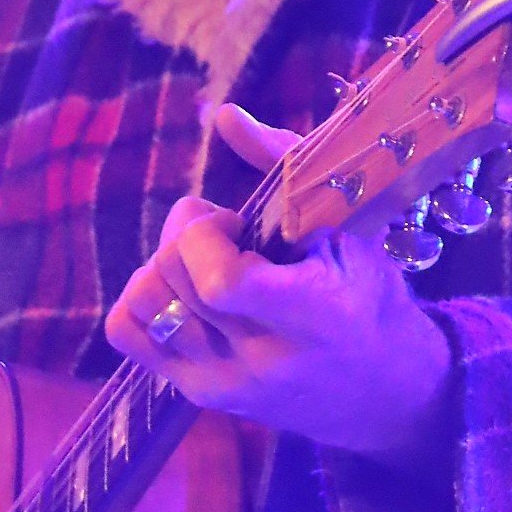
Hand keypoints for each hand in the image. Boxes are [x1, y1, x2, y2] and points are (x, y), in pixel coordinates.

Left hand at [104, 102, 454, 471]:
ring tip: (205, 260)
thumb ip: (284, 165)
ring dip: (165, 264)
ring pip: (145, 303)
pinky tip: (183, 289)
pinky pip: (128, 333)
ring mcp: (228, 383)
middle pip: (173, 278)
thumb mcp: (348, 225)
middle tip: (224, 230)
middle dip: (186, 234)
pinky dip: (141, 298)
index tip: (236, 220)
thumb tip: (223, 115)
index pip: (220, 281)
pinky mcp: (202, 396)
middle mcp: (265, 358)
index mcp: (313, 314)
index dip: (207, 235)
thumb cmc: (366, 293)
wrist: (382, 387)